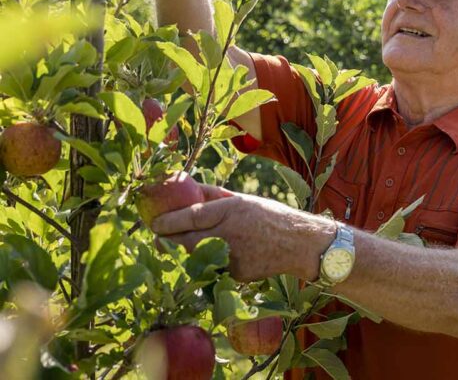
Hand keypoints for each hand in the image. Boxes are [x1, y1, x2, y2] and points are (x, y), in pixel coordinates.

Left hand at [151, 187, 335, 281]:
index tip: (154, 222)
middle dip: (167, 241)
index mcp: (231, 211)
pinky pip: (212, 269)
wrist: (298, 244)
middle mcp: (229, 234)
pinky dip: (204, 264)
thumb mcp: (243, 200)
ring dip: (182, 253)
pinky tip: (205, 257)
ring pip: (196, 258)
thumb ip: (214, 196)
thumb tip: (189, 188)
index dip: (168, 221)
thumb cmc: (270, 216)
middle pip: (186, 242)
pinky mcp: (235, 275)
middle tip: (157, 237)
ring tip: (173, 246)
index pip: (191, 217)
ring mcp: (232, 258)